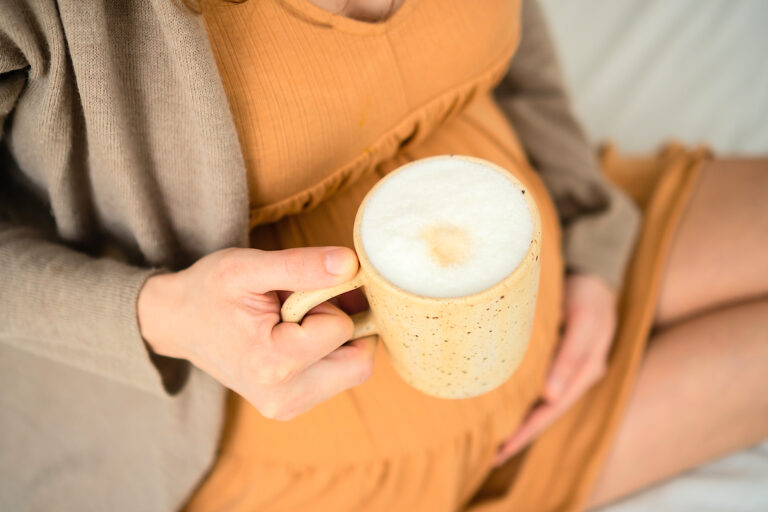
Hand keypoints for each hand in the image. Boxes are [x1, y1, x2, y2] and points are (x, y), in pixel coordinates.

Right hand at [137, 246, 376, 420]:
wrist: (177, 322)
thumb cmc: (209, 290)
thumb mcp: (247, 267)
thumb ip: (301, 266)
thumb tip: (351, 264)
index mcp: (273, 365)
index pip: (342, 328)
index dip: (325, 301)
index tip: (289, 295)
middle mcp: (284, 399)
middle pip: (359, 361)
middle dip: (342, 326)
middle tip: (303, 306)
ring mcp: (287, 408)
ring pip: (353, 370)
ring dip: (336, 339)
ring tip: (293, 320)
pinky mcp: (291, 408)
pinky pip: (338, 378)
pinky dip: (329, 352)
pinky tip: (295, 336)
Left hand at [492, 273, 617, 466]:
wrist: (594, 276)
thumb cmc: (585, 294)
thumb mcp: (581, 321)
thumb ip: (568, 357)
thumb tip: (550, 396)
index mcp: (587, 369)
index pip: (551, 409)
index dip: (526, 429)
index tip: (502, 445)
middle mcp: (581, 377)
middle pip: (547, 414)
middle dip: (520, 436)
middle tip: (490, 457)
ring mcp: (573, 373)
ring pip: (545, 407)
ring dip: (521, 426)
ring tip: (494, 446)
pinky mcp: (563, 364)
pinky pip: (544, 393)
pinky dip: (526, 407)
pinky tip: (508, 415)